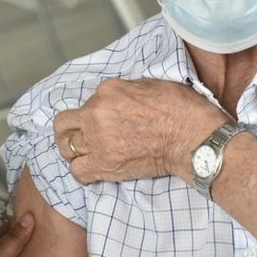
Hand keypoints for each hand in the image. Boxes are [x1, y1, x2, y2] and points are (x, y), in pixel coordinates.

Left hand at [53, 78, 225, 183]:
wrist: (192, 138)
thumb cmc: (181, 110)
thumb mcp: (150, 85)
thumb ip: (126, 91)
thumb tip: (120, 101)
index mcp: (108, 90)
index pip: (89, 101)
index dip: (96, 112)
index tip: (107, 121)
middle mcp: (96, 112)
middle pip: (64, 124)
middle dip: (69, 131)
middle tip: (79, 138)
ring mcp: (97, 139)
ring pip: (66, 148)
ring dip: (74, 151)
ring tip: (85, 155)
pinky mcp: (104, 164)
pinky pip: (78, 171)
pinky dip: (83, 172)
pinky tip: (93, 170)